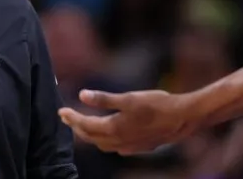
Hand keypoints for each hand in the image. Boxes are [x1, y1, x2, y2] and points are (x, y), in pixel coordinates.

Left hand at [57, 89, 197, 154]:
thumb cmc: (156, 105)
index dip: (72, 118)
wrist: (181, 119)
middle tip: (67, 117)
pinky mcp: (138, 147)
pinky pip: (114, 146)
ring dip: (90, 135)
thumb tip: (81, 95)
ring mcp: (128, 146)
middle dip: (77, 127)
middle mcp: (118, 141)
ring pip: (102, 144)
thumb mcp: (128, 98)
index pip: (85, 125)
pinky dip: (104, 139)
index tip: (61, 111)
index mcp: (113, 128)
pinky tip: (108, 133)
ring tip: (83, 125)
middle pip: (90, 137)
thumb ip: (104, 98)